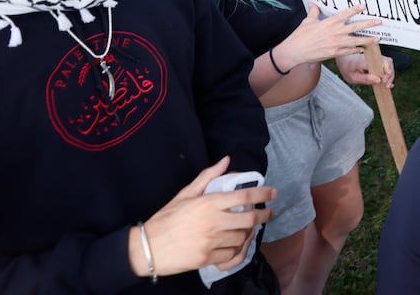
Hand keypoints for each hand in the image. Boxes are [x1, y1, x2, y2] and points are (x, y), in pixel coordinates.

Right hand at [131, 157, 275, 277]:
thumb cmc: (166, 219)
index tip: (273, 192)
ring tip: (249, 229)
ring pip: (242, 238)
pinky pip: (232, 255)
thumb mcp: (185, 194)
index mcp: (209, 203)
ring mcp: (211, 242)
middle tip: (268, 213)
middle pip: (250, 219)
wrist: (147, 248)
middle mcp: (213, 222)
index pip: (244, 196)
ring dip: (249, 233)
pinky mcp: (207, 258)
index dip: (262, 193)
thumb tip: (226, 161)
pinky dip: (239, 250)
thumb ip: (208, 177)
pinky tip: (238, 244)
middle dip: (264, 215)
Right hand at [273, 4, 382, 67]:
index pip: (346, 14)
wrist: (295, 51)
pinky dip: (356, 50)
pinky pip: (349, 51)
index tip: (364, 6)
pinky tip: (362, 49)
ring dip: (367, 40)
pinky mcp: (334, 53)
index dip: (356, 9)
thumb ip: (313, 12)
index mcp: (329, 22)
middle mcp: (335, 32)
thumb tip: (312, 3)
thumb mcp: (308, 21)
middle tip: (379, 22)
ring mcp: (336, 43)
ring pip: (355, 40)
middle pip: (355, 26)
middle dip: (369, 24)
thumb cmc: (300, 36)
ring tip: (377, 38)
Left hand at [337, 50, 393, 86]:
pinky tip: (386, 82)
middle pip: (388, 63)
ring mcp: (375, 58)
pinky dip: (387, 74)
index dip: (386, 72)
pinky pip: (385, 65)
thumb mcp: (352, 77)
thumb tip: (378, 80)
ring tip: (386, 85)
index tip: (383, 81)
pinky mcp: (377, 60)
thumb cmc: (347, 67)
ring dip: (389, 75)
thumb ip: (365, 79)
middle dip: (390, 75)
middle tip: (386, 85)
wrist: (344, 59)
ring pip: (388, 64)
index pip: (381, 62)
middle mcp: (372, 57)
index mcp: (366, 59)